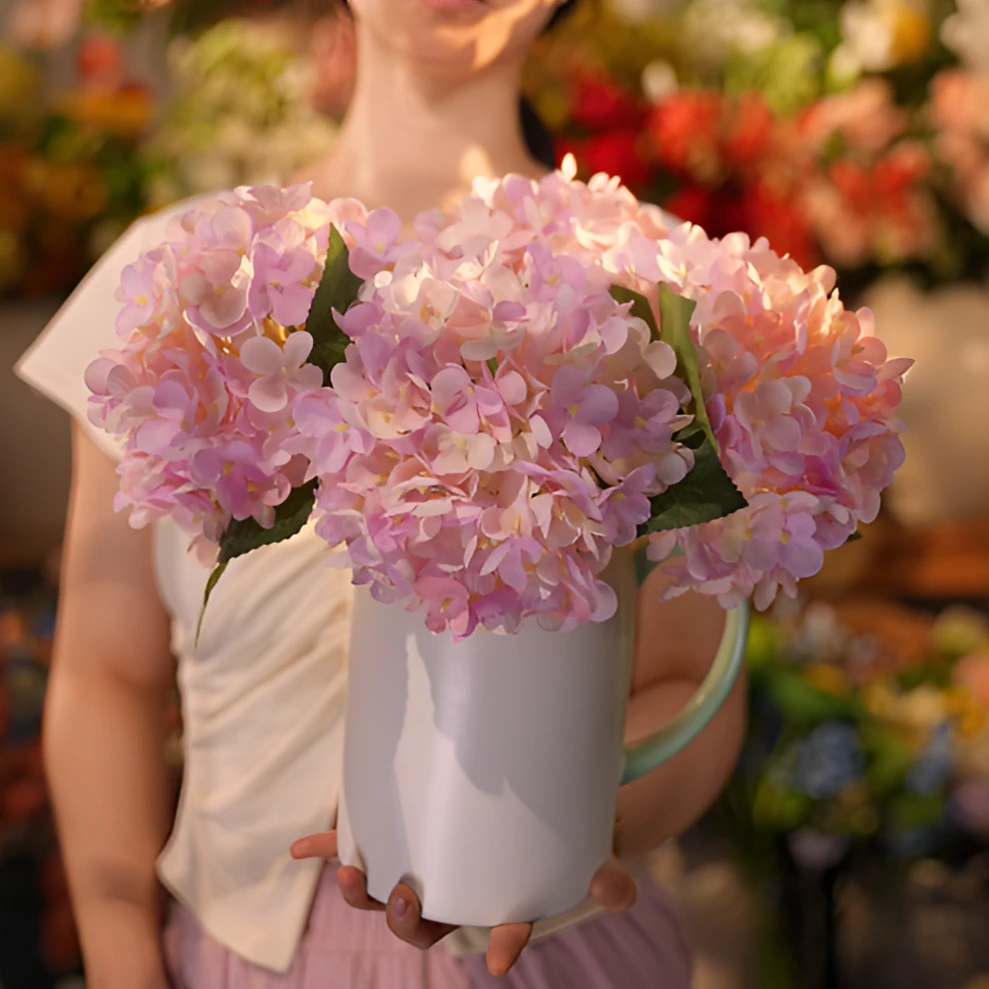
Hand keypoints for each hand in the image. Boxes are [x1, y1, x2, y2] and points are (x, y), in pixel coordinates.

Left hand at [291, 831, 636, 975]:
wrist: (532, 807)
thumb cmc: (560, 835)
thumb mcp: (589, 849)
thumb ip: (605, 873)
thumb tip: (619, 889)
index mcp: (500, 901)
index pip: (498, 932)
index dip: (500, 943)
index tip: (500, 957)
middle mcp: (456, 893)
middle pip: (425, 924)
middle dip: (408, 920)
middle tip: (408, 898)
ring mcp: (424, 867)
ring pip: (386, 892)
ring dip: (363, 888)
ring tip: (353, 871)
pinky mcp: (401, 835)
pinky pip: (363, 844)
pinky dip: (330, 848)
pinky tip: (301, 850)